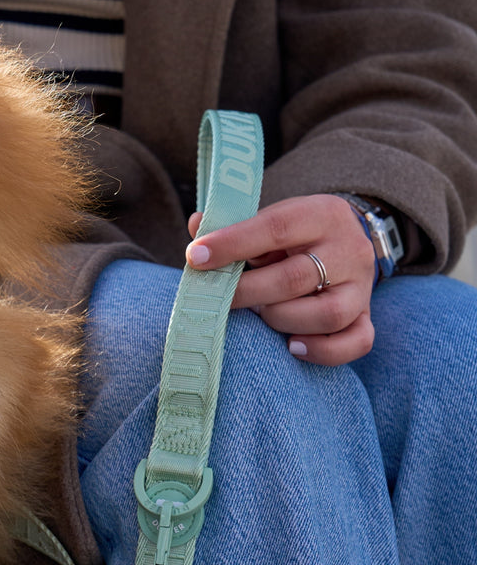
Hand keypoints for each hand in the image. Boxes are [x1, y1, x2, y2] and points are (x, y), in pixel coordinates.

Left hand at [185, 194, 376, 364]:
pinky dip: (322, 350)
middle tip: (220, 298)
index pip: (275, 227)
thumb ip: (234, 224)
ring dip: (282, 319)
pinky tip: (292, 346)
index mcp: (322, 214)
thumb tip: (196, 225)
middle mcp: (348, 249)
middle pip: (297, 277)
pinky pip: (357, 342)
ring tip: (260, 314)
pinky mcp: (367, 316)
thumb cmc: (296, 233)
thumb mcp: (272, 217)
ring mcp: (362, 286)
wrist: (348, 240)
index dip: (232, 243)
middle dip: (248, 291)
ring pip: (328, 314)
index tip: (196, 257)